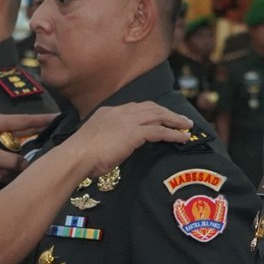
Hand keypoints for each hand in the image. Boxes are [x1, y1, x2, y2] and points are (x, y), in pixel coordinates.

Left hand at [0, 112, 58, 179]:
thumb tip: (29, 166)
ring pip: (12, 155)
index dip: (43, 120)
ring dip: (5, 168)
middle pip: (21, 138)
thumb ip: (12, 161)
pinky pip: (2, 162)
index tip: (59, 118)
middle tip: (45, 153)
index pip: (26, 120)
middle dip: (24, 152)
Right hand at [67, 101, 193, 176]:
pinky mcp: (134, 133)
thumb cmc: (80, 156)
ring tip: (187, 127)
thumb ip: (107, 139)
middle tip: (182, 120)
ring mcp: (127, 121)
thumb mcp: (94, 141)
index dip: (152, 111)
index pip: (135, 107)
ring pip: (158, 116)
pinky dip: (173, 134)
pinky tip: (182, 138)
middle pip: (151, 107)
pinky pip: (159, 131)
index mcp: (108, 112)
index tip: (162, 116)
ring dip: (175, 121)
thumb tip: (115, 148)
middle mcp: (119, 112)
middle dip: (168, 113)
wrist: (76, 156)